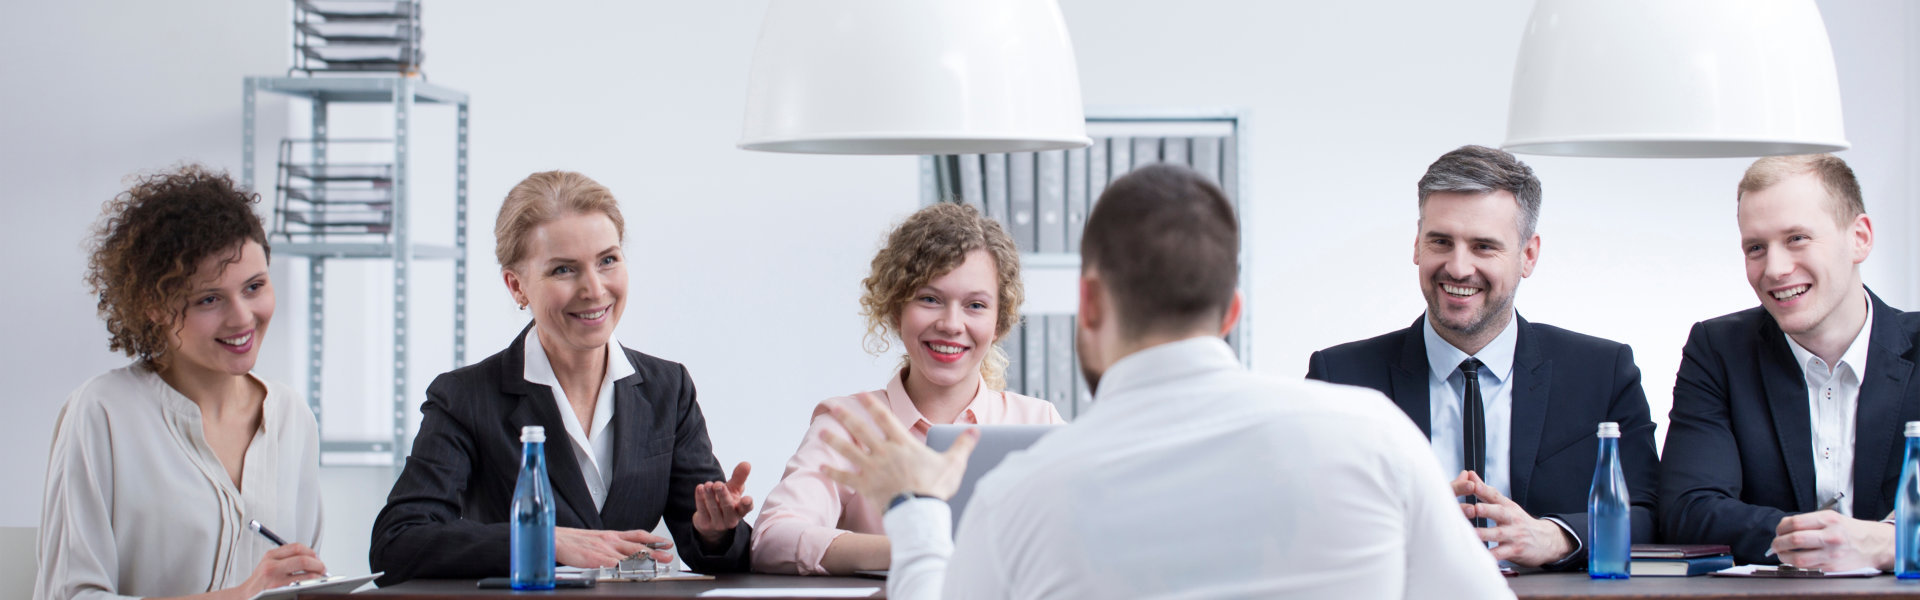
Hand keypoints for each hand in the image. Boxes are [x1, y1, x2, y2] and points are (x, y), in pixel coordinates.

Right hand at [237, 543, 325, 597]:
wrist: (244, 597)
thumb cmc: (260, 582)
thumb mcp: (268, 563)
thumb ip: (286, 557)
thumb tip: (312, 558)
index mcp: (270, 556)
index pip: (297, 547)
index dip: (311, 552)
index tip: (317, 557)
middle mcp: (272, 567)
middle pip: (304, 560)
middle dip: (318, 565)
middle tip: (323, 569)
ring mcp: (275, 582)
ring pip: (307, 576)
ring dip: (318, 577)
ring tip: (320, 579)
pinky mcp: (279, 593)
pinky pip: (301, 587)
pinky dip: (310, 586)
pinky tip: (310, 586)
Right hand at [555, 527, 672, 567]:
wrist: (555, 540)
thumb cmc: (573, 542)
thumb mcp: (596, 539)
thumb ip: (610, 545)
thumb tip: (624, 553)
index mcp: (611, 536)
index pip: (637, 535)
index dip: (653, 539)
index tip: (666, 543)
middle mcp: (610, 541)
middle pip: (637, 546)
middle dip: (655, 551)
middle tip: (668, 556)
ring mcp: (602, 550)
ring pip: (627, 555)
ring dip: (644, 560)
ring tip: (657, 565)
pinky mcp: (593, 559)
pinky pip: (611, 564)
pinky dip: (622, 568)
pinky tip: (631, 572)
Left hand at [693, 461, 754, 545]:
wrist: (710, 519)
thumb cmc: (726, 500)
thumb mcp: (733, 489)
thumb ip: (739, 477)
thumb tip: (746, 463)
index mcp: (741, 510)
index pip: (746, 508)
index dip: (747, 504)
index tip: (747, 499)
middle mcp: (731, 519)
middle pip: (728, 507)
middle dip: (723, 495)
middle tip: (718, 484)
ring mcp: (718, 523)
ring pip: (713, 508)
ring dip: (710, 495)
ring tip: (707, 484)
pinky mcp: (705, 524)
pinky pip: (702, 510)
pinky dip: (700, 499)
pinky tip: (700, 488)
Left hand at [820, 392, 979, 504]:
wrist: (919, 511)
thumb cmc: (936, 488)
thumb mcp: (953, 463)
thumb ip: (962, 445)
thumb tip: (976, 431)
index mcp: (903, 444)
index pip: (884, 418)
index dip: (871, 405)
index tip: (861, 394)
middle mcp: (884, 452)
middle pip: (861, 430)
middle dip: (847, 417)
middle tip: (833, 406)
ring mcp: (872, 469)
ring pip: (849, 450)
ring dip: (835, 440)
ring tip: (822, 431)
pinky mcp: (865, 486)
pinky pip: (846, 477)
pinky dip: (833, 472)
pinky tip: (821, 468)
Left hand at [1452, 471, 1574, 566]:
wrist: (1546, 540)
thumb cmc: (1519, 522)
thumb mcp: (1506, 505)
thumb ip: (1486, 492)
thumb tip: (1469, 474)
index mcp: (1507, 506)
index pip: (1494, 495)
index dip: (1483, 488)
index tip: (1470, 483)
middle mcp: (1511, 519)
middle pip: (1499, 512)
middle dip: (1486, 510)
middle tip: (1474, 508)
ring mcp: (1514, 535)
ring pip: (1498, 534)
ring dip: (1484, 534)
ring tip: (1472, 533)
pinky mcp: (1515, 550)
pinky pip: (1501, 554)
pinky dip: (1492, 555)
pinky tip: (1481, 556)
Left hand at [1772, 510, 1893, 570]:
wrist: (1874, 544)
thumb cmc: (1850, 530)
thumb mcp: (1832, 518)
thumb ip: (1808, 522)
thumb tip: (1783, 529)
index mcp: (1829, 520)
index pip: (1795, 522)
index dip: (1781, 527)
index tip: (1778, 531)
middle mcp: (1831, 536)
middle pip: (1794, 539)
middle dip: (1778, 543)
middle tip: (1775, 544)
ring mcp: (1832, 553)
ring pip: (1798, 558)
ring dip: (1784, 556)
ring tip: (1781, 553)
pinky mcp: (1832, 567)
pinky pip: (1807, 567)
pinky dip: (1796, 564)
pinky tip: (1795, 560)